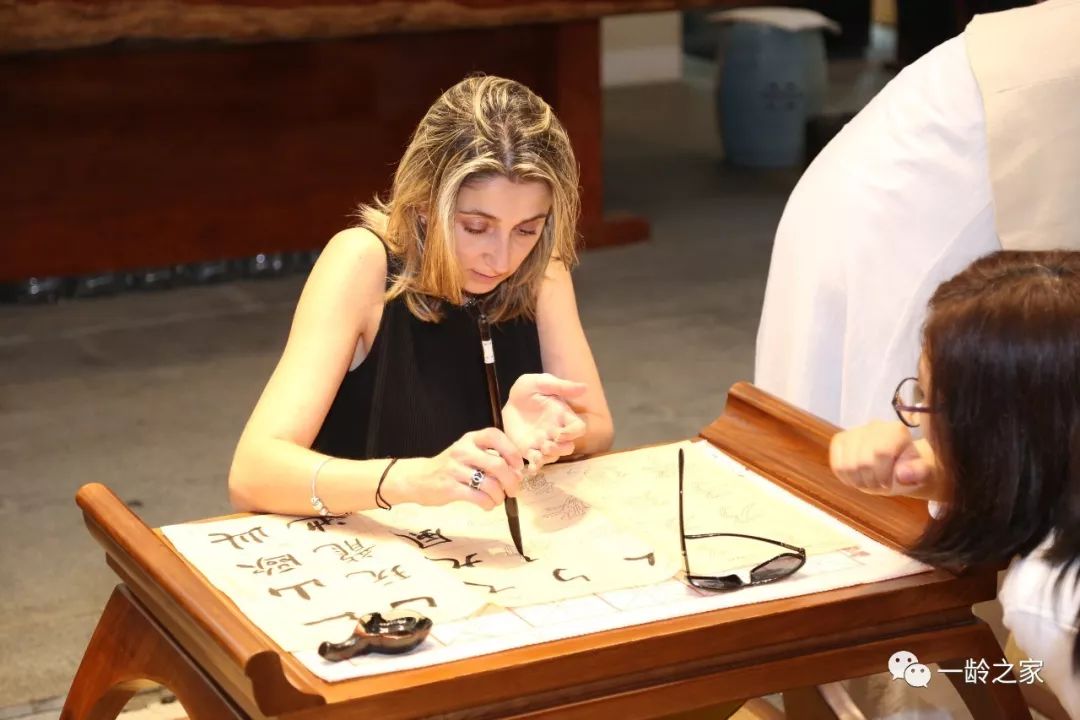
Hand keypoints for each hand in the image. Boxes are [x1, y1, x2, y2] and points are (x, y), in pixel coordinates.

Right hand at [393, 428, 523, 510]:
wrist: (417, 478)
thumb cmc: (449, 467)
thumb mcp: (467, 455)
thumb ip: (490, 460)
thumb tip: (517, 474)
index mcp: (469, 439)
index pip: (494, 436)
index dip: (511, 451)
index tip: (518, 466)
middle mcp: (462, 451)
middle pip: (498, 465)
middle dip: (512, 481)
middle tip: (513, 490)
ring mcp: (455, 470)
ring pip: (490, 484)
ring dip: (500, 496)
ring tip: (497, 499)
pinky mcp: (450, 488)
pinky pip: (478, 498)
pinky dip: (488, 504)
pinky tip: (487, 504)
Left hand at [503, 373, 587, 470]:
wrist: (509, 401)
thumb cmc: (528, 390)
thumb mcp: (542, 383)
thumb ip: (561, 386)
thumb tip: (585, 387)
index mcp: (563, 416)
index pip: (578, 428)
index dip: (573, 433)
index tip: (561, 433)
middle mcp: (556, 432)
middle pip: (568, 447)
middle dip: (560, 449)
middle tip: (546, 445)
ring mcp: (543, 442)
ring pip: (553, 456)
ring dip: (548, 457)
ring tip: (537, 453)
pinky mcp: (529, 450)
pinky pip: (536, 462)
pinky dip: (535, 467)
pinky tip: (530, 468)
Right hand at [829, 421, 935, 496]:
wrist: (897, 464)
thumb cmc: (911, 468)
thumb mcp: (923, 472)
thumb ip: (918, 472)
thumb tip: (903, 474)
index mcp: (896, 431)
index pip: (880, 452)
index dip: (883, 475)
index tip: (889, 483)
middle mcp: (874, 426)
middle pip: (862, 461)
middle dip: (870, 481)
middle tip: (879, 485)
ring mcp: (854, 432)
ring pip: (847, 465)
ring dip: (858, 481)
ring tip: (869, 482)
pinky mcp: (840, 441)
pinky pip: (836, 465)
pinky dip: (846, 478)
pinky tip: (858, 478)